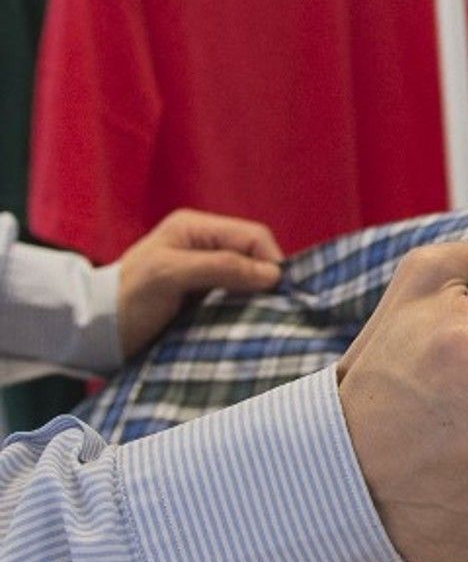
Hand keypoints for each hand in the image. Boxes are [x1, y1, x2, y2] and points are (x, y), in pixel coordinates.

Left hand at [116, 209, 284, 358]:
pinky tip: (245, 319)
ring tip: (259, 315)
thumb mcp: (171, 275)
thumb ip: (221, 267)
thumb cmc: (129, 300)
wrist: (97, 333)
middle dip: (265, 279)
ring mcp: (206, 269)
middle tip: (270, 307)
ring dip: (257, 295)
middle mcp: (204, 244)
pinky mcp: (206, 294)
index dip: (270, 261)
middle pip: (255, 255)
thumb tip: (272, 274)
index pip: (253, 236)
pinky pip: (239, 294)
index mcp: (195, 228)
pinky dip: (246, 306)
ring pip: (250, 276)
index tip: (276, 294)